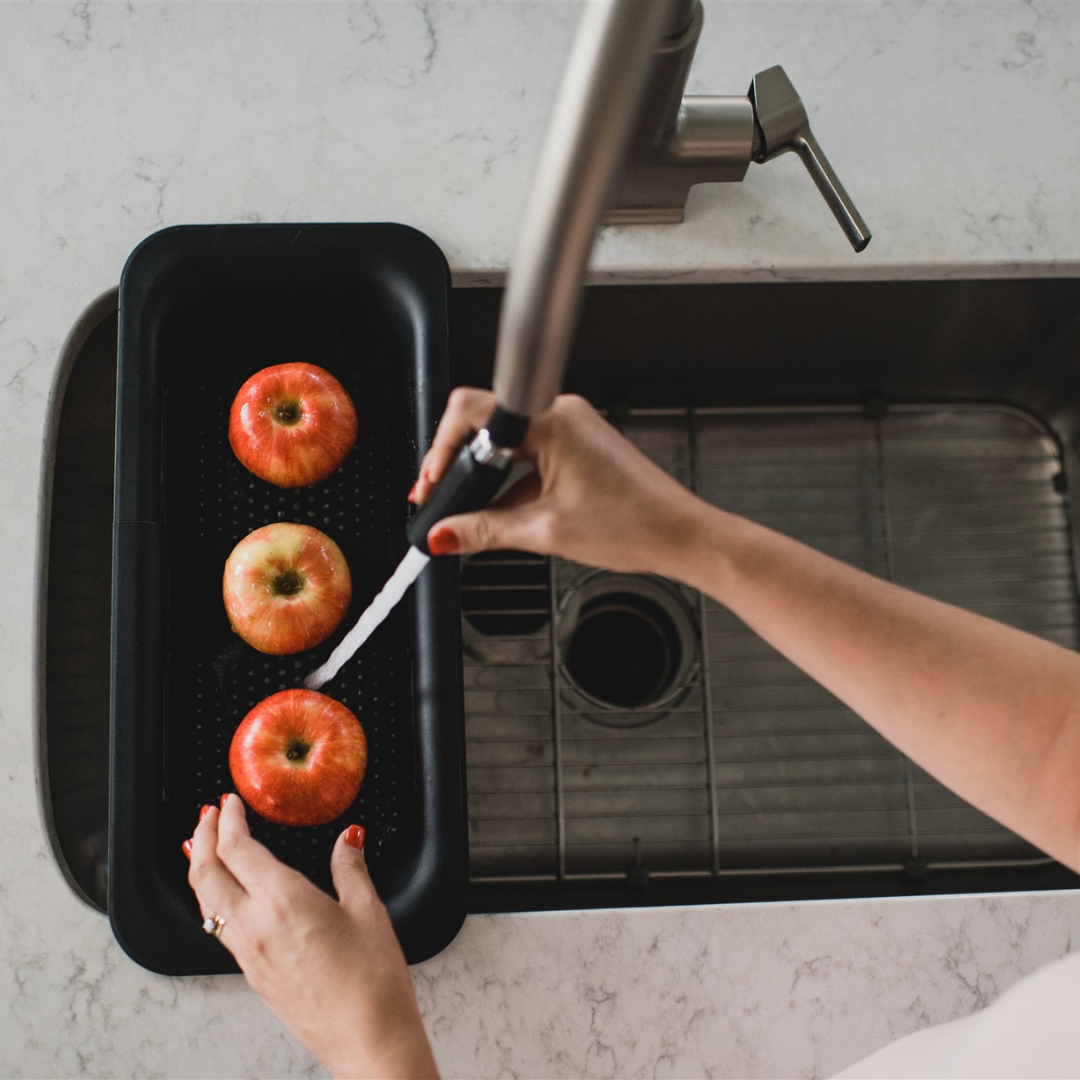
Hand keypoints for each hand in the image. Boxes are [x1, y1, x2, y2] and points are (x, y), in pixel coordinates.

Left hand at [186, 796, 438, 1079]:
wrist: (366, 1040)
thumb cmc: (372, 982)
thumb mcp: (369, 912)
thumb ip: (350, 868)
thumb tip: (348, 839)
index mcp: (283, 901)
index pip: (238, 849)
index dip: (228, 820)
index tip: (230, 802)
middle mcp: (255, 927)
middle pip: (207, 874)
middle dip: (202, 838)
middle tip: (207, 815)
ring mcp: (249, 955)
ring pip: (206, 903)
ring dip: (200, 868)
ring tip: (203, 848)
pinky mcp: (253, 975)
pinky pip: (219, 927)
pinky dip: (212, 899)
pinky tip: (226, 895)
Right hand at [411, 389, 711, 577]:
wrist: (681, 535)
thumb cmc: (636, 525)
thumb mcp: (546, 532)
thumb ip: (484, 531)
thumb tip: (443, 534)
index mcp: (552, 422)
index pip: (471, 412)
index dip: (440, 449)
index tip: (430, 485)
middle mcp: (561, 413)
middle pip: (485, 425)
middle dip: (458, 465)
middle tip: (442, 503)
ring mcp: (571, 427)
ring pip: (507, 443)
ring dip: (487, 477)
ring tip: (477, 514)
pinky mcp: (578, 444)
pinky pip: (530, 454)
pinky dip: (513, 482)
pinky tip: (512, 514)